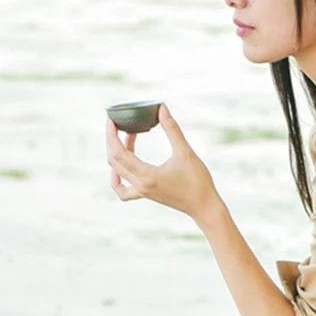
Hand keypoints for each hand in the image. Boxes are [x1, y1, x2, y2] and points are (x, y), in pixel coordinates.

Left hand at [106, 105, 220, 224]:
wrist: (204, 206)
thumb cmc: (198, 181)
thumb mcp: (186, 152)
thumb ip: (172, 129)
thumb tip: (162, 108)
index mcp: (147, 176)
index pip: (119, 152)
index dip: (112, 134)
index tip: (111, 120)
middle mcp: (140, 185)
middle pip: (114, 161)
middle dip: (112, 140)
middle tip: (117, 123)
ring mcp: (142, 192)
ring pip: (118, 173)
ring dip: (117, 154)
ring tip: (127, 138)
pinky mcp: (146, 194)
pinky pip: (124, 190)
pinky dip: (117, 178)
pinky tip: (123, 166)